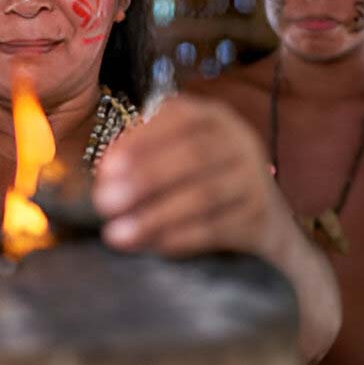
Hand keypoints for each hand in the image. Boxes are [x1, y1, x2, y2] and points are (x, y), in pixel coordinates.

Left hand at [92, 94, 290, 258]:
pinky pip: (218, 227)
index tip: (104, 171)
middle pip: (191, 155)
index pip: (177, 119)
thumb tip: (99, 179)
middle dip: (143, 180)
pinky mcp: (261, 217)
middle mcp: (238, 141)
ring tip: (117, 235)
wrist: (264, 222)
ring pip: (203, 194)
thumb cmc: (200, 183)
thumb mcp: (175, 157)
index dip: (139, 143)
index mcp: (211, 117)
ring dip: (155, 215)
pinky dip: (182, 237)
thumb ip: (141, 158)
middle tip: (104, 204)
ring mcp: (254, 179)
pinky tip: (153, 247)